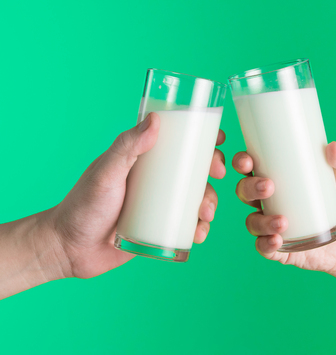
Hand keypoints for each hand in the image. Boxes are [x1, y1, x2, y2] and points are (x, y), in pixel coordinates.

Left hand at [44, 112, 225, 278]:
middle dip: (212, 172)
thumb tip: (156, 120)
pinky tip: (198, 233)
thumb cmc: (83, 205)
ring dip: (210, 202)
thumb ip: (127, 147)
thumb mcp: (106, 173)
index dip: (200, 138)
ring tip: (205, 215)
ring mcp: (159, 205)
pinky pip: (187, 225)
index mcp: (143, 161)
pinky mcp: (160, 228)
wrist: (71, 249)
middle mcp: (154, 180)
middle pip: (193, 170)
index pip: (177, 143)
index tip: (217, 139)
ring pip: (195, 198)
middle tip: (217, 176)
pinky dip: (199, 228)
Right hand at [232, 141, 335, 273]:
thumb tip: (334, 147)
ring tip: (283, 221)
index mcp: (276, 179)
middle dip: (250, 188)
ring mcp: (270, 225)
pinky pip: (262, 247)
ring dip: (262, 221)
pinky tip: (277, 240)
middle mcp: (267, 202)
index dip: (242, 162)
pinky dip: (266, 244)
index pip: (249, 166)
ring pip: (252, 221)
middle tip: (269, 187)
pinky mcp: (277, 248)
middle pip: (244, 191)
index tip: (248, 161)